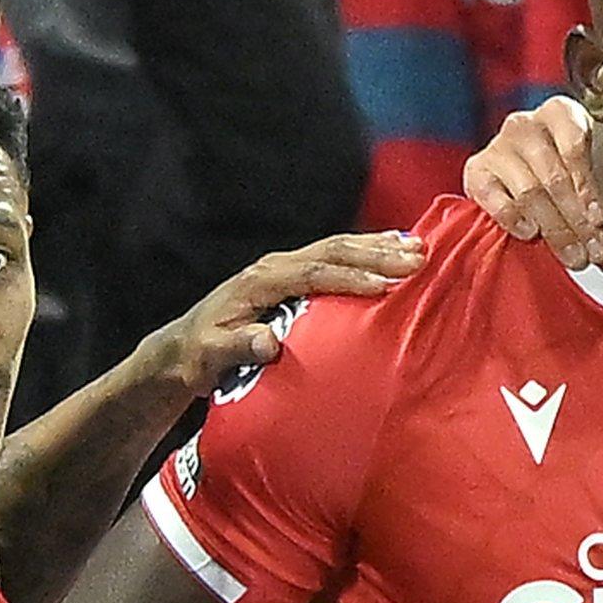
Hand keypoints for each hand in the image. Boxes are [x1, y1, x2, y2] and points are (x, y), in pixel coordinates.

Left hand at [142, 232, 424, 396]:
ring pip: (338, 248)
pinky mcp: (294, 274)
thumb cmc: (199, 354)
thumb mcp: (211, 356)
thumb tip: (269, 343)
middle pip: (332, 251)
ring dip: (378, 246)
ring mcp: (285, 267)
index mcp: (260, 281)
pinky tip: (394, 248)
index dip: (350, 277)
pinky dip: (367, 250)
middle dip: (377, 253)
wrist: (184, 347)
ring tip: (418, 247)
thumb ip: (237, 347)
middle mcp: (275, 266)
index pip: (313, 273)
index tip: (386, 284)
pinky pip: (335, 256)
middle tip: (417, 258)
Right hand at [463, 96, 602, 269]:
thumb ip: (598, 184)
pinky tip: (530, 233)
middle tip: (592, 250)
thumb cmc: (567, 167)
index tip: (599, 218)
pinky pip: (495, 199)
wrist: (524, 169)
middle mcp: (525, 124)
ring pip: (529, 192)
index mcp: (559, 112)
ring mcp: (498, 146)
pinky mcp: (476, 170)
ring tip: (572, 255)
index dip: (587, 186)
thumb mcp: (589, 164)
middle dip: (575, 219)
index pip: (573, 146)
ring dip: (553, 228)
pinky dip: (514, 218)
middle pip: (553, 176)